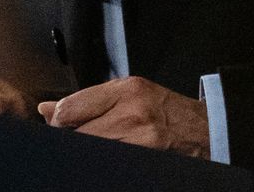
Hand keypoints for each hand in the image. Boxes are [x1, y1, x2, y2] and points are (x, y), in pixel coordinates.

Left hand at [39, 76, 210, 158]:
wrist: (207, 132)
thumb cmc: (169, 113)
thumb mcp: (134, 94)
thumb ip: (90, 101)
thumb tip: (47, 110)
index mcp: (128, 90)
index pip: (69, 109)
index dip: (58, 122)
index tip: (62, 125)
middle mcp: (132, 113)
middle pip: (75, 135)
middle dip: (72, 139)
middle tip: (84, 138)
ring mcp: (138, 140)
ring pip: (88, 151)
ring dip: (86, 152)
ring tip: (102, 146)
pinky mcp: (142, 160)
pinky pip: (105, 163)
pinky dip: (100, 162)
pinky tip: (110, 155)